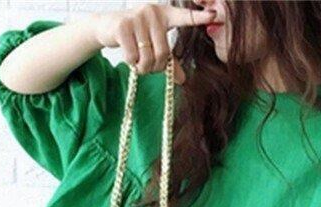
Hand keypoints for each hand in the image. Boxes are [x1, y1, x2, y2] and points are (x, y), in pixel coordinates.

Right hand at [91, 4, 215, 82]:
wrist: (107, 27)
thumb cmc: (136, 37)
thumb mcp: (154, 46)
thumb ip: (169, 62)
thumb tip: (182, 80)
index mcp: (165, 15)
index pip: (184, 17)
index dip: (198, 17)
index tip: (214, 14)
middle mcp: (153, 12)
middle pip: (163, 53)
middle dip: (156, 67)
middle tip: (148, 66)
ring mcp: (137, 17)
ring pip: (148, 58)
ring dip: (143, 68)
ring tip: (138, 61)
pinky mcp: (123, 26)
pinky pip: (133, 57)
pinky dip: (131, 63)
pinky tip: (128, 55)